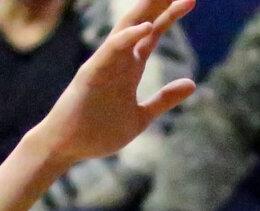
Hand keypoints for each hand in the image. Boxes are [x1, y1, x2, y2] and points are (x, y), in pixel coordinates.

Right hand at [30, 0, 197, 167]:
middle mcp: (118, 59)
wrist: (68, 147)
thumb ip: (164, 99)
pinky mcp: (92, 74)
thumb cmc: (99, 132)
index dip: (169, 15)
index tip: (190, 0)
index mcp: (130, 67)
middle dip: (160, 3)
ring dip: (146, 10)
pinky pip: (111, 50)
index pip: (152, 33)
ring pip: (127, 28)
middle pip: (142, 23)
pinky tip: (146, 26)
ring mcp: (105, 64)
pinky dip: (128, 37)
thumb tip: (192, 84)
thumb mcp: (142, 116)